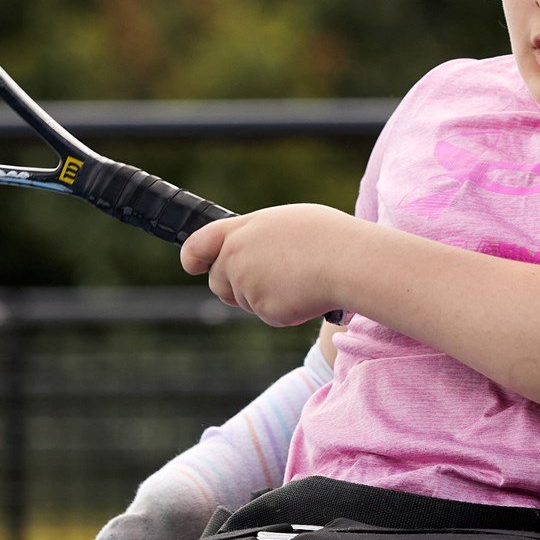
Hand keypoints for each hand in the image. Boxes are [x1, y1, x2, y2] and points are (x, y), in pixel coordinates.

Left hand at [181, 204, 360, 326]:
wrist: (347, 261)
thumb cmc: (327, 236)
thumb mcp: (286, 222)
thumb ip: (258, 237)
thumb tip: (252, 252)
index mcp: (241, 230)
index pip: (198, 244)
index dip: (192, 257)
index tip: (192, 265)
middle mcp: (236, 257)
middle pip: (218, 281)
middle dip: (234, 286)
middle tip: (267, 280)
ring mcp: (248, 285)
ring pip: (246, 301)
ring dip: (266, 297)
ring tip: (299, 279)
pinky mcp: (264, 310)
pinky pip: (269, 316)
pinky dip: (286, 311)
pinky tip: (306, 294)